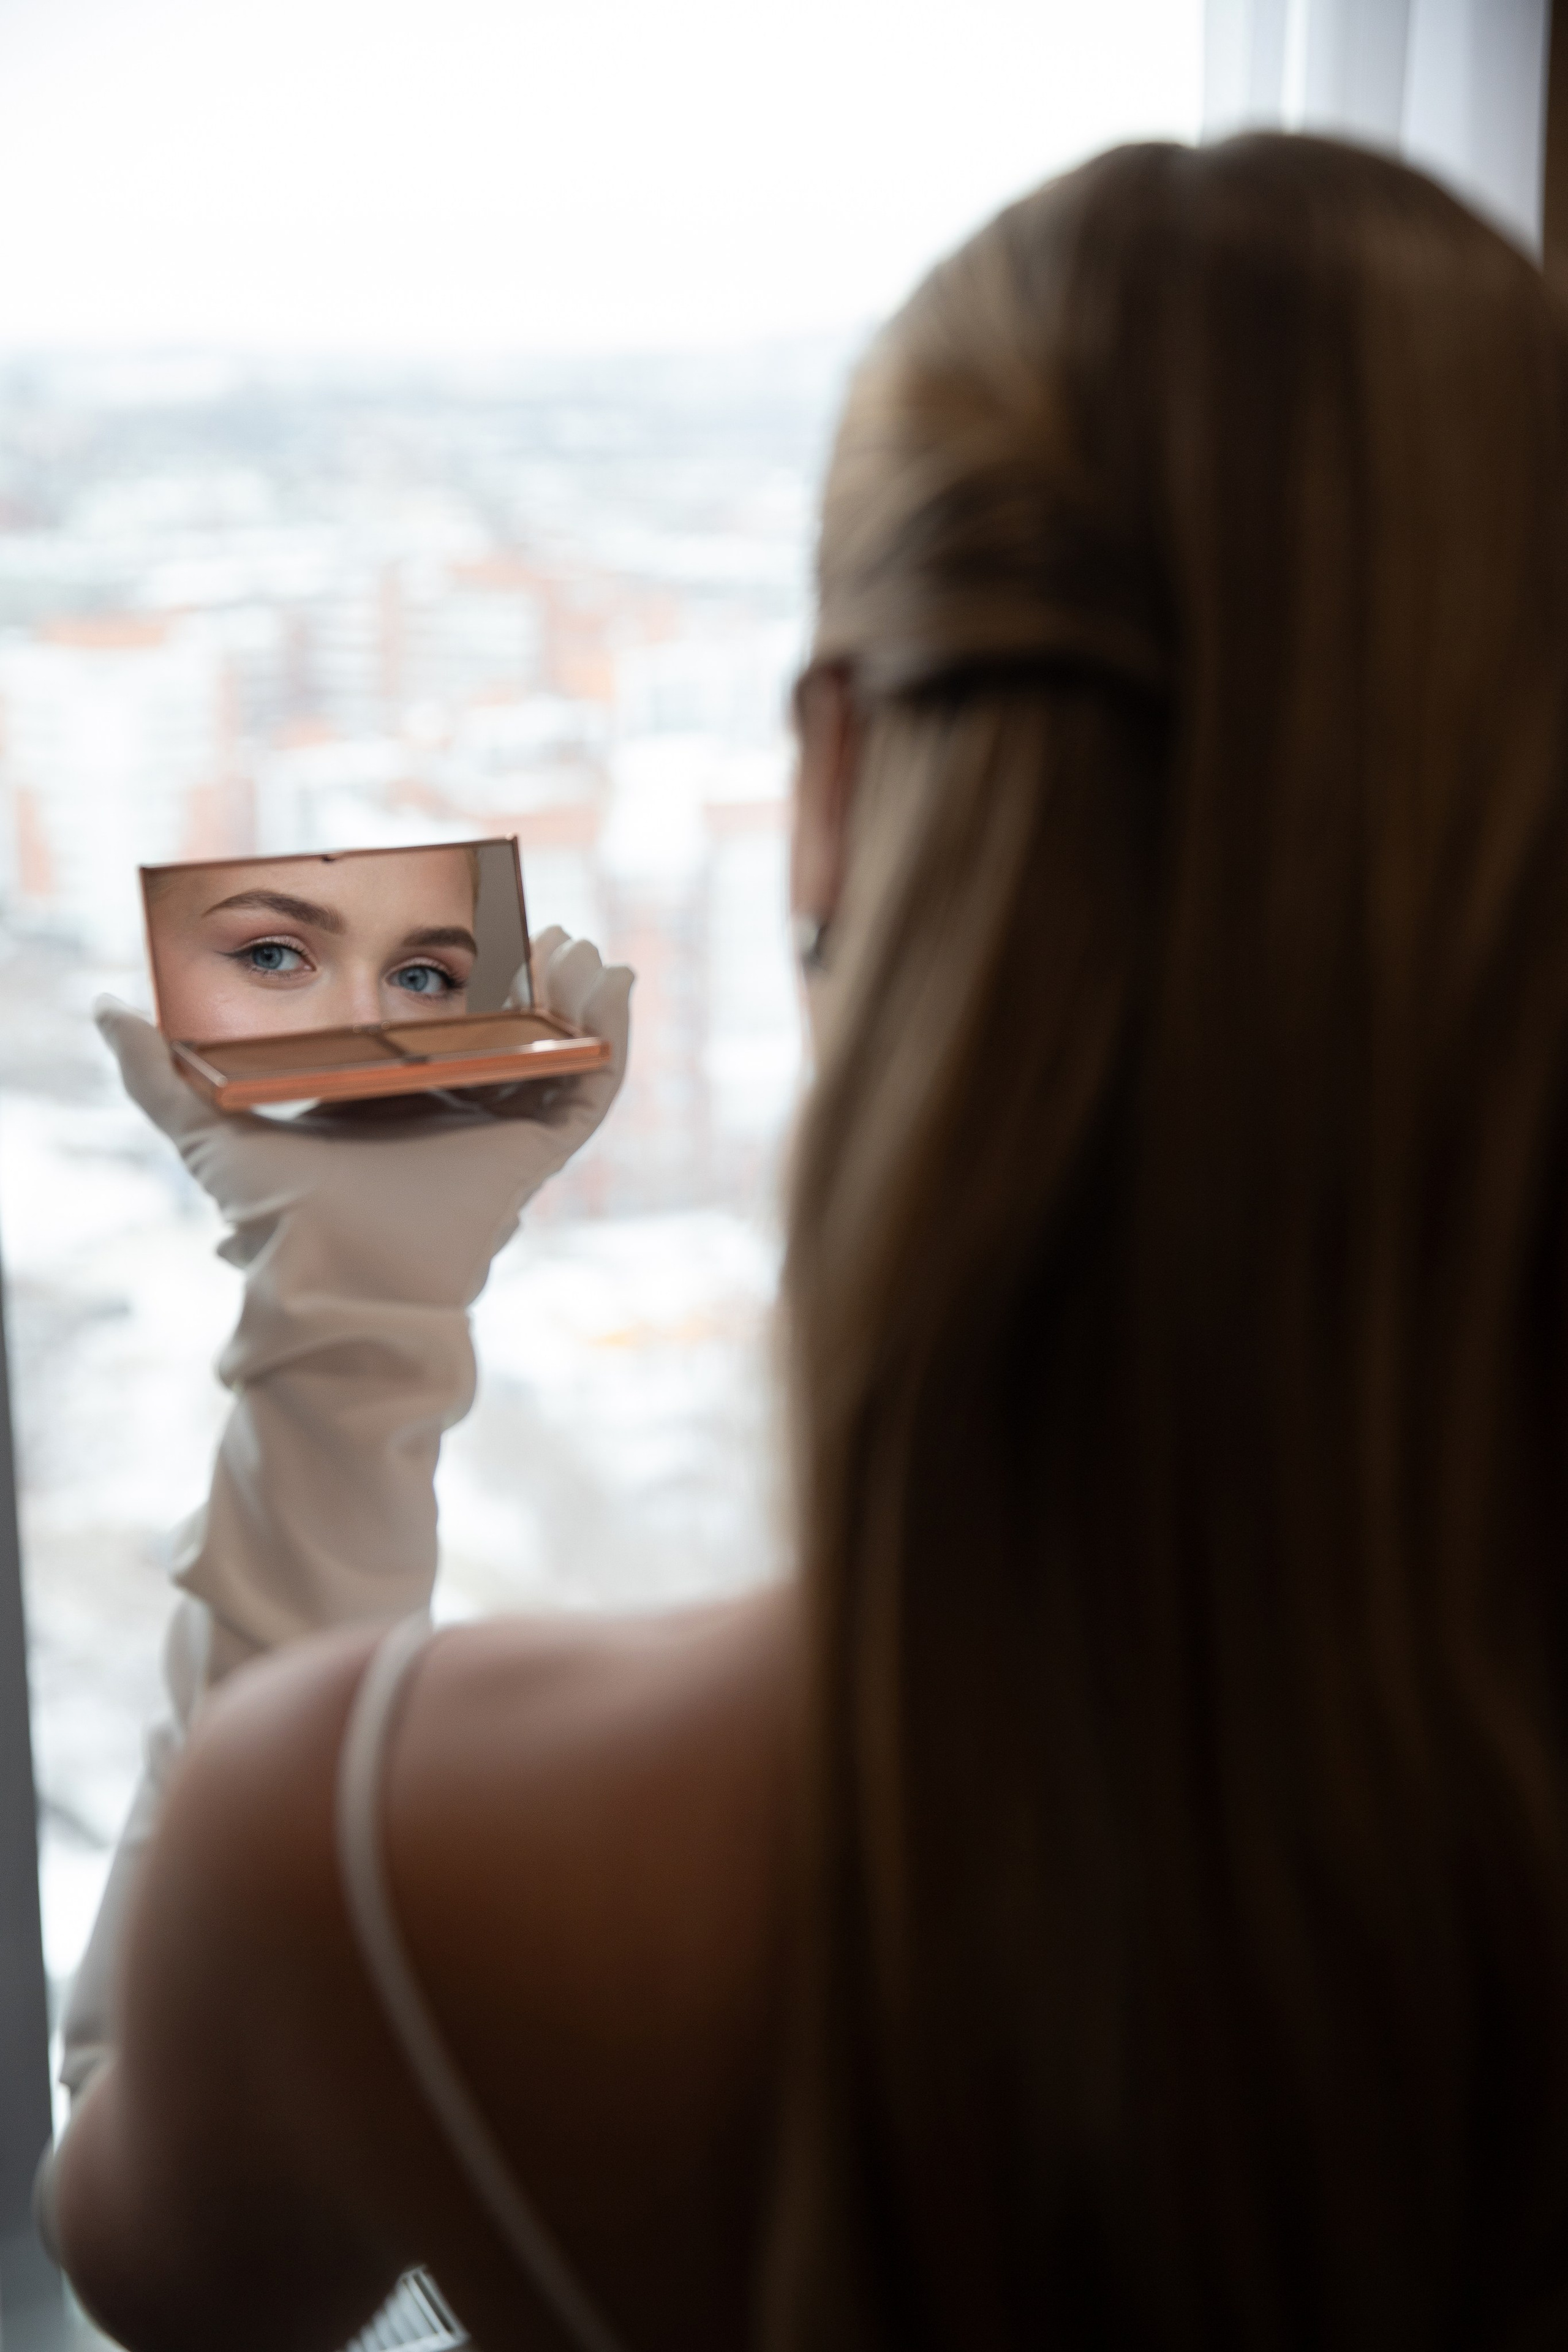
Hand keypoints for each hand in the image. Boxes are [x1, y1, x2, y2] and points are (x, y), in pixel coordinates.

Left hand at [93, 928, 632, 1648]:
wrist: (329, 1277)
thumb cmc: (276, 1216)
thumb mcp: (209, 1125)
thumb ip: (157, 1072)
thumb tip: (106, 1008)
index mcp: (393, 1102)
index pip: (442, 1028)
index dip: (470, 978)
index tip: (479, 923)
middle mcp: (451, 1117)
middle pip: (511, 1035)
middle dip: (535, 981)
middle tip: (545, 927)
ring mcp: (498, 1138)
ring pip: (556, 1058)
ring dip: (576, 1001)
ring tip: (580, 947)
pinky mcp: (530, 1158)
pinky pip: (587, 1092)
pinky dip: (607, 1043)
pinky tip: (609, 990)